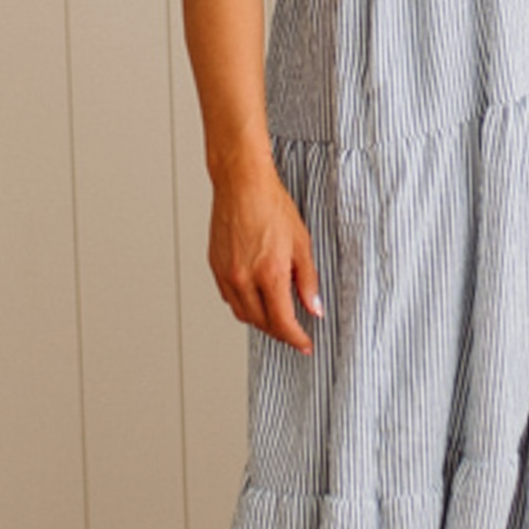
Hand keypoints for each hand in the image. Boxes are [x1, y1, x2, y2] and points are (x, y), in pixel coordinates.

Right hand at [208, 169, 322, 350]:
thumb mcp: (301, 244)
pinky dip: (244, 304)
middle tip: (295, 331)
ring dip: (260, 321)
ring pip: (242, 313)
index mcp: (269, 274)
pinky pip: (229, 298)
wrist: (242, 185)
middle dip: (280, 332)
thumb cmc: (271, 206)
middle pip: (261, 323)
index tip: (305, 344)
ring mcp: (226, 274)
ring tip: (277, 315)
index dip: (296, 338)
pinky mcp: (215, 267)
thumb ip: (307, 280)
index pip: (282, 322)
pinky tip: (256, 296)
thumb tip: (313, 307)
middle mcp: (244, 278)